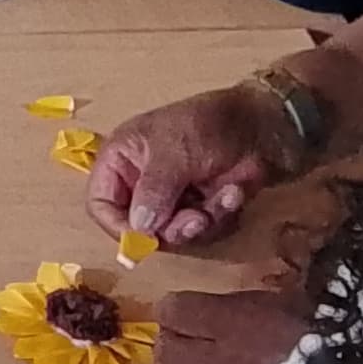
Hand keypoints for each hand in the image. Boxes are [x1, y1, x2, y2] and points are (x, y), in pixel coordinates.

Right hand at [86, 76, 301, 246]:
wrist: (262, 123)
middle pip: (140, 227)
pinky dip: (220, 217)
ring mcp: (172, 198)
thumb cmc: (208, 124)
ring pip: (174, 234)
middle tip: (197, 218)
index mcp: (122, 160)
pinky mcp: (199, 208)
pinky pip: (202, 232)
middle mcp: (141, 182)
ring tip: (225, 197)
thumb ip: (153, 191)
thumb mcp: (174, 152)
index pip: (101, 204)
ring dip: (202, 222)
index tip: (146, 240)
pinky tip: (233, 192)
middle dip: (172, 228)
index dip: (118, 226)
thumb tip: (139, 229)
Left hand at [153, 287, 312, 363]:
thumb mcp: (302, 299)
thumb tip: (258, 282)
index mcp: (230, 322)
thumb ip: (267, 295)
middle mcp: (214, 362)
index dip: (178, 309)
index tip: (189, 309)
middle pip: (167, 351)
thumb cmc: (334, 339)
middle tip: (198, 340)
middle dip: (177, 343)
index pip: (172, 310)